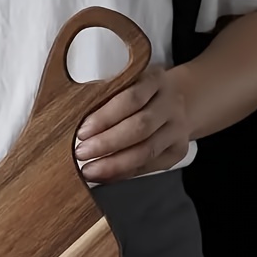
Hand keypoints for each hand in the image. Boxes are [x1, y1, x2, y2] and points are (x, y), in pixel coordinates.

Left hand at [75, 66, 190, 181]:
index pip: (130, 99)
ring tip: (90, 170)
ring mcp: (177, 129)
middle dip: (107, 144)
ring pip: (146, 151)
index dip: (105, 118)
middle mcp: (171, 104)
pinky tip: (106, 176)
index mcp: (155, 80)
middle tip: (82, 153)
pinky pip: (148, 167)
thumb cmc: (142, 96)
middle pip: (140, 127)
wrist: (179, 102)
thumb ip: (107, 100)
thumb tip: (77, 128)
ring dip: (114, 164)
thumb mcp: (128, 84)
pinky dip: (123, 173)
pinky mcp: (177, 151)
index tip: (82, 132)